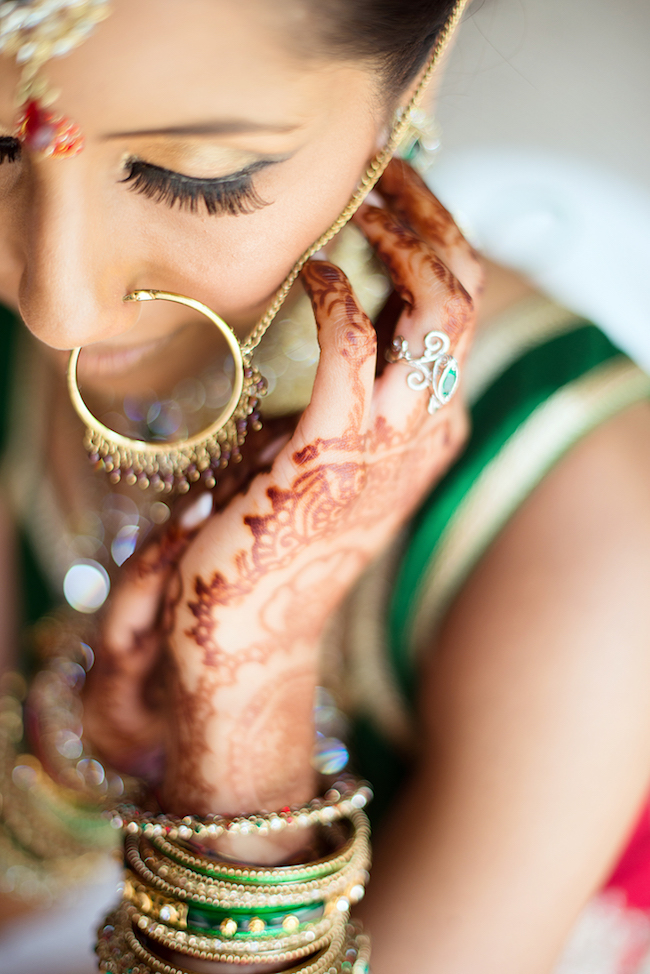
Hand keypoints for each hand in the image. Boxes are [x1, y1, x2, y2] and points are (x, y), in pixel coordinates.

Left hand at [84, 158, 482, 818]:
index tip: (401, 200)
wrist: (244, 628)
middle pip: (464, 301)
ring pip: (435, 313)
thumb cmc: (274, 536)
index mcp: (429, 434)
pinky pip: (353, 349)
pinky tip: (316, 272)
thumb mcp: (330, 459)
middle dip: (435, 223)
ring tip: (363, 205)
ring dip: (402, 243)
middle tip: (389, 178)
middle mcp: (425, 436)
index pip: (462, 319)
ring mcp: (384, 448)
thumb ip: (356, 401)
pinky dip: (339, 296)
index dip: (442, 246)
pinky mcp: (327, 457)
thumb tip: (353, 325)